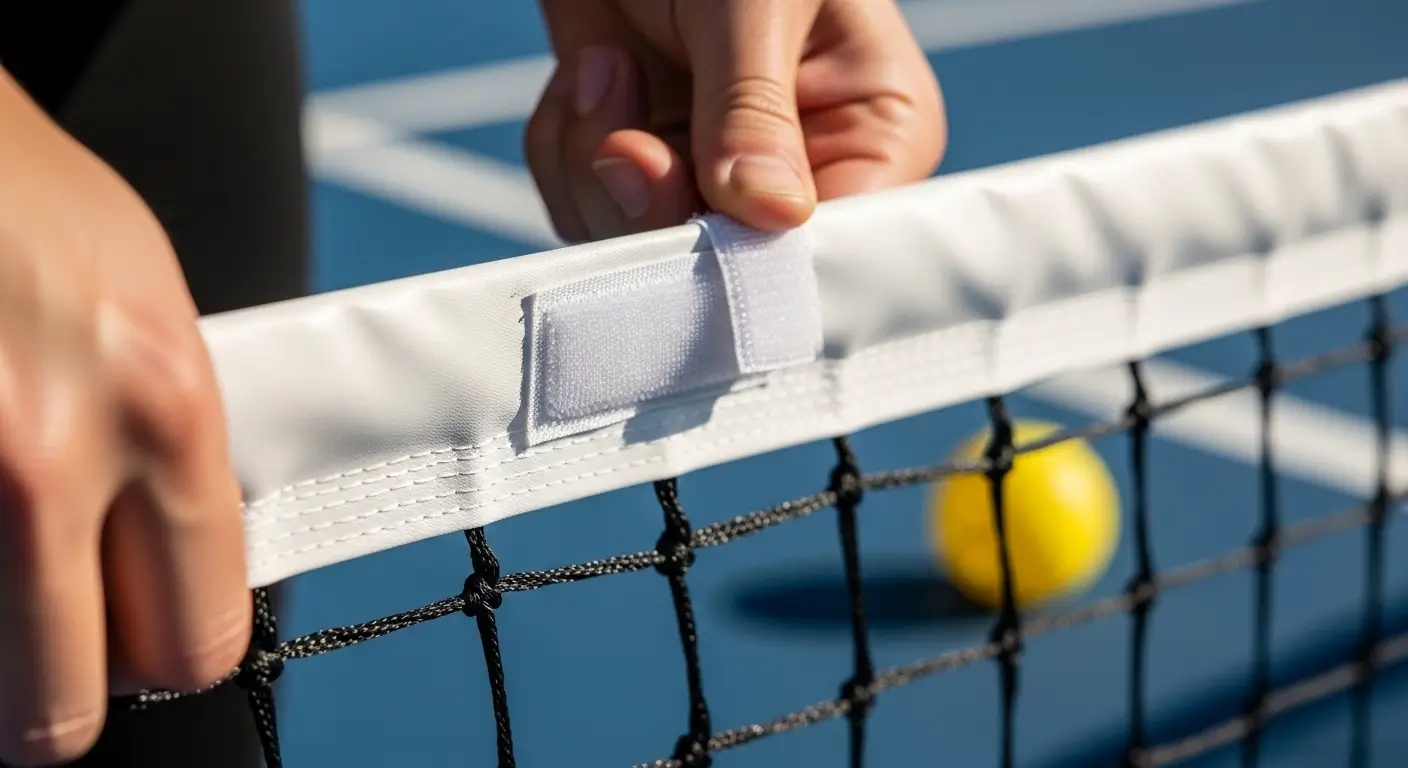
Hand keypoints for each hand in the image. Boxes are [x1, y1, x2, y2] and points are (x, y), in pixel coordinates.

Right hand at [0, 71, 249, 765]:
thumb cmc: (33, 206)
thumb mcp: (157, 317)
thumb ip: (181, 450)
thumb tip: (194, 562)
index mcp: (160, 408)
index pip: (198, 633)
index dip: (177, 652)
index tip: (158, 641)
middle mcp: (43, 454)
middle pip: (56, 712)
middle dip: (64, 694)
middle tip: (66, 643)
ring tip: (12, 543)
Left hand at [526, 0, 945, 241]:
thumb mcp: (756, 1)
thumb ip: (752, 107)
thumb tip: (767, 214)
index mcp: (872, 137)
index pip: (838, 247)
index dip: (766, 264)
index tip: (703, 232)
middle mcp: (798, 174)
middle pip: (727, 271)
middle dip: (656, 213)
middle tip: (630, 144)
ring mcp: (711, 175)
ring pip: (639, 247)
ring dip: (595, 165)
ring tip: (609, 67)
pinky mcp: (640, 164)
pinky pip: (584, 209)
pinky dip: (566, 147)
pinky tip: (590, 73)